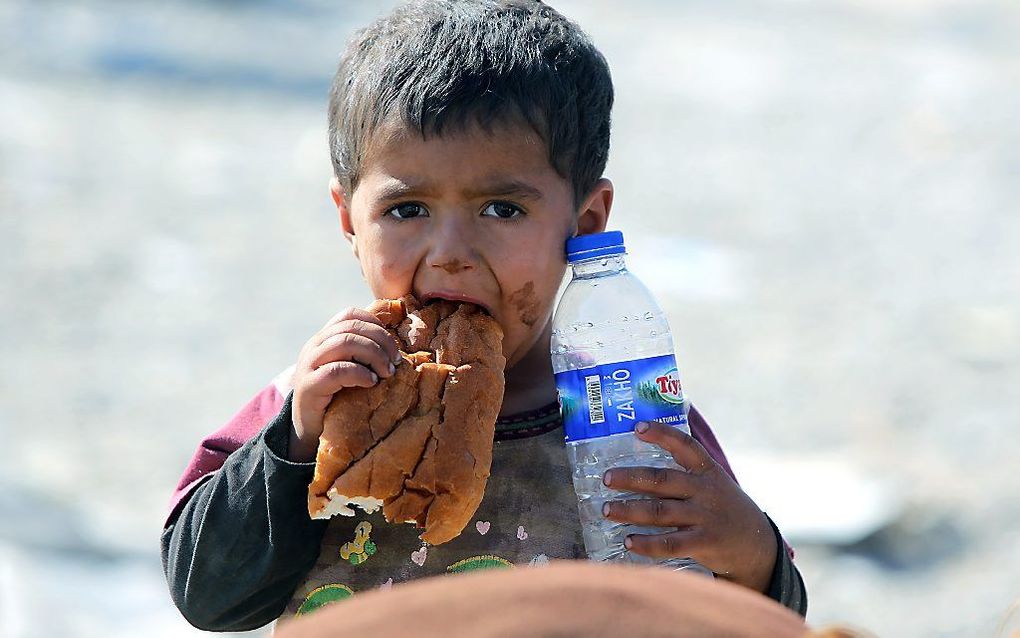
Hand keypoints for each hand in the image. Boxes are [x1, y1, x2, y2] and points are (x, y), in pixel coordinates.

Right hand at [289, 307, 401, 461]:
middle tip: (395, 361)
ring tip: (386, 372)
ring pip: (345, 343)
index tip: (391, 345)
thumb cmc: (337, 398)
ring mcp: (309, 365)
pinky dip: (360, 374)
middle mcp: (314, 346)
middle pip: (351, 327)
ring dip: (374, 355)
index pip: (349, 315)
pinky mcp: (309, 386)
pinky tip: (371, 383)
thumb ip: (362, 354)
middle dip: (381, 341)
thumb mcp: (349, 370)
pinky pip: (337, 370)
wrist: (309, 429)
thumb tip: (397, 348)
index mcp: (324, 338)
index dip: (375, 324)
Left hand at [601, 421, 776, 592]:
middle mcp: (705, 491)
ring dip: (630, 510)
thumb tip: (638, 466)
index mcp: (706, 471)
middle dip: (631, 478)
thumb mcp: (712, 483)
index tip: (638, 427)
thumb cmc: (722, 508)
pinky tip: (628, 541)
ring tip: (607, 509)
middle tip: (606, 478)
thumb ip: (684, 474)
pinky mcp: (704, 543)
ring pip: (660, 511)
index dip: (662, 434)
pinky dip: (647, 543)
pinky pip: (671, 543)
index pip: (684, 445)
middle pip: (662, 480)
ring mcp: (705, 517)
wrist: (756, 544)